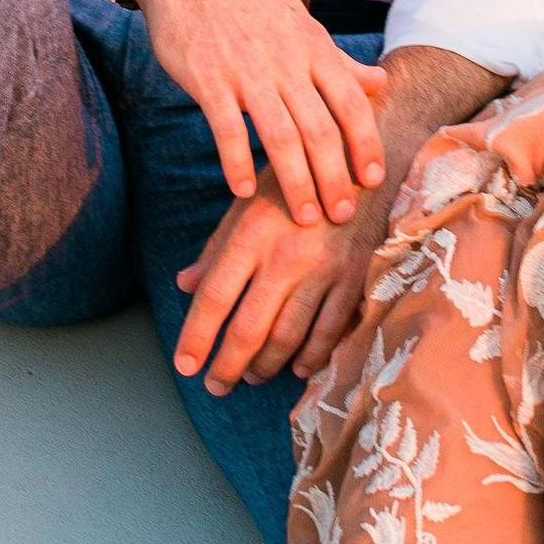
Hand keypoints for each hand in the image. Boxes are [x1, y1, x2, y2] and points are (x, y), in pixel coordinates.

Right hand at [119, 0, 388, 225]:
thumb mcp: (298, 20)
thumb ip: (337, 59)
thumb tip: (380, 82)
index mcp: (311, 45)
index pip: (350, 101)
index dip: (365, 143)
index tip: (374, 180)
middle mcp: (285, 60)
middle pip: (320, 128)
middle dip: (335, 176)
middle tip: (343, 215)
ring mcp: (246, 71)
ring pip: (280, 136)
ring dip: (296, 182)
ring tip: (306, 218)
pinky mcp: (208, 79)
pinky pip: (226, 129)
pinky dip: (236, 162)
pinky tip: (242, 192)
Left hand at [171, 171, 386, 395]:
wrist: (360, 158)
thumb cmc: (296, 178)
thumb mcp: (250, 199)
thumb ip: (217, 244)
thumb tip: (184, 284)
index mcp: (253, 232)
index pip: (215, 296)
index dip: (196, 336)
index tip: (184, 365)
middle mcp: (285, 255)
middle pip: (249, 328)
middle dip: (227, 365)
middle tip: (215, 386)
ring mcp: (323, 269)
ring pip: (287, 337)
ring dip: (265, 365)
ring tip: (252, 376)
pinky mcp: (354, 277)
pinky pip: (329, 331)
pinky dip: (311, 357)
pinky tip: (297, 368)